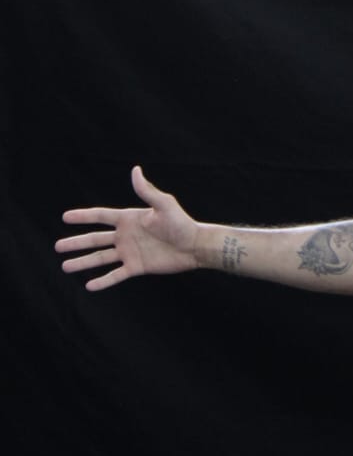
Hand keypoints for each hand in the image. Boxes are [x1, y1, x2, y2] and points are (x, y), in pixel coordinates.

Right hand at [57, 165, 198, 290]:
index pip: (101, 216)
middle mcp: (126, 235)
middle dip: (76, 242)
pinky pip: (115, 275)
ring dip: (83, 262)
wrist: (193, 246)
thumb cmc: (181, 222)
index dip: (84, 216)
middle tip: (57, 247)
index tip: (65, 217)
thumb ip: (146, 191)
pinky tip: (88, 285)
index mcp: (130, 218)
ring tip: (65, 266)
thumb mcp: (163, 204)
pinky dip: (102, 281)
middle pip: (95, 239)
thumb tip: (135, 170)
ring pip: (100, 258)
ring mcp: (129, 252)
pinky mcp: (136, 267)